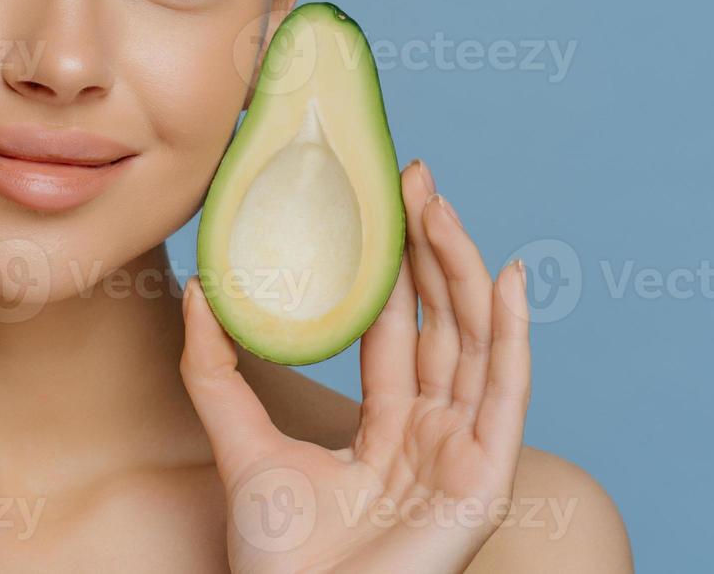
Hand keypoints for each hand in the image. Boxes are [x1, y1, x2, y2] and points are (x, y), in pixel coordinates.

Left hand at [180, 159, 530, 573]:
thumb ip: (215, 367)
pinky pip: (508, 394)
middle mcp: (432, 432)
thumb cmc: (277, 555)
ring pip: (472, 342)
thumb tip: (200, 287)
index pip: (395, 329)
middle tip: (412, 177)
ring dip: (461, 268)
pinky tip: (507, 277)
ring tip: (438, 203)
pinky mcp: (486, 476)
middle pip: (439, 322)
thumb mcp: (238, 440)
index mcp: (387, 426)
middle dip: (429, 248)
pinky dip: (513, 335)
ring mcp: (463, 452)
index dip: (390, 266)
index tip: (380, 199)